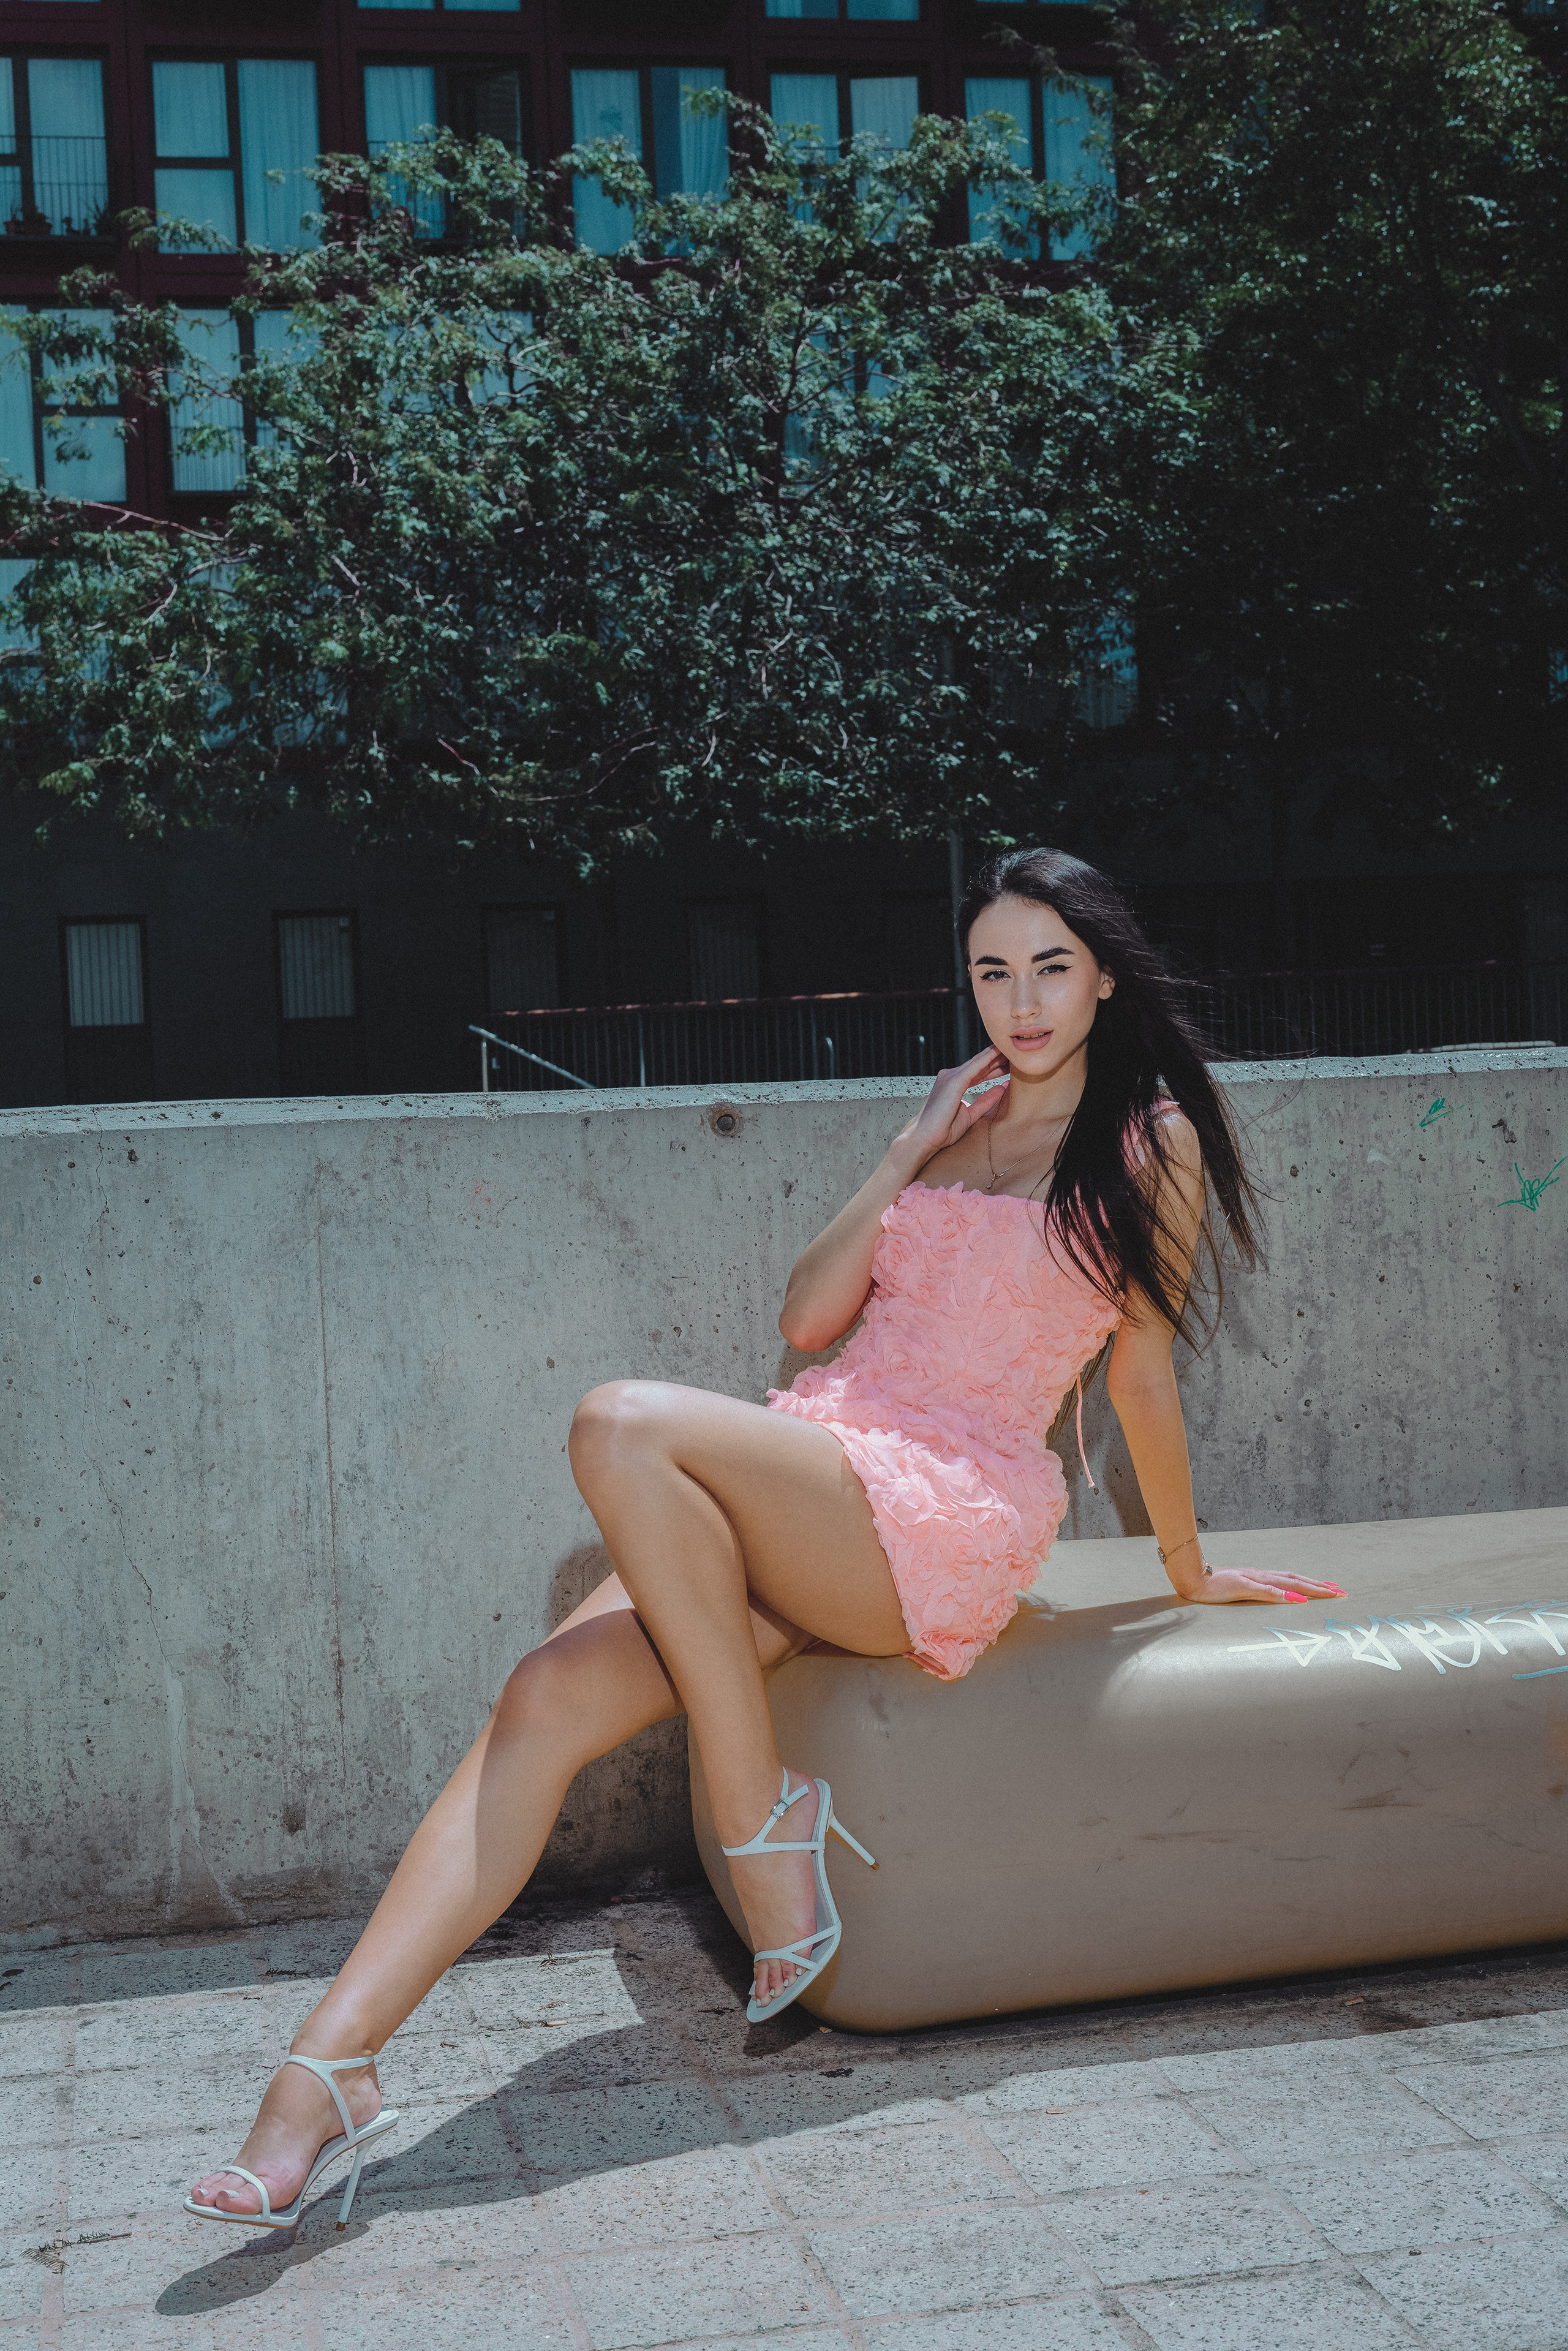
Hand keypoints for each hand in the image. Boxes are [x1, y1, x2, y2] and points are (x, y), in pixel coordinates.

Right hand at [885, 1045, 1008, 1178]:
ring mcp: (951, 1077)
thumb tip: (1001, 1088)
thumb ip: (985, 1101)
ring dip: (996, 1056)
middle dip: (998, 1059)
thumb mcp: (970, 1114)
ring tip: (1012, 1051)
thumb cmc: (943, 1130)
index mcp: (954, 1084)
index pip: (978, 1072)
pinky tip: (999, 1052)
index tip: (1010, 1064)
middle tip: (1016, 1055)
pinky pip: (975, 1067)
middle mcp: (951, 1076)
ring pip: (979, 1062)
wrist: (925, 1137)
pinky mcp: (954, 1081)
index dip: (994, 1067)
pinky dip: (987, 1058)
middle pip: (980, 1065)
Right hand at [1176, 1564, 1346, 1605]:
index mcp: (1260, 1577)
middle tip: (1342, 1593)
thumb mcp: (1238, 1591)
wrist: (1189, 1577)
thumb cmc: (1212, 1586)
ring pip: (1287, 1583)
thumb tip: (1275, 1600)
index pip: (1293, 1580)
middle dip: (1320, 1587)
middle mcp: (1260, 1575)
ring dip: (1309, 1588)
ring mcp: (1252, 1579)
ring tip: (1328, 1594)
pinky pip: (1265, 1591)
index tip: (1333, 1589)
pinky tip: (1296, 1599)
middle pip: (1296, 1580)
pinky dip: (1283, 1595)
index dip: (1314, 1584)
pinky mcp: (1242, 1586)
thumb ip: (1255, 1594)